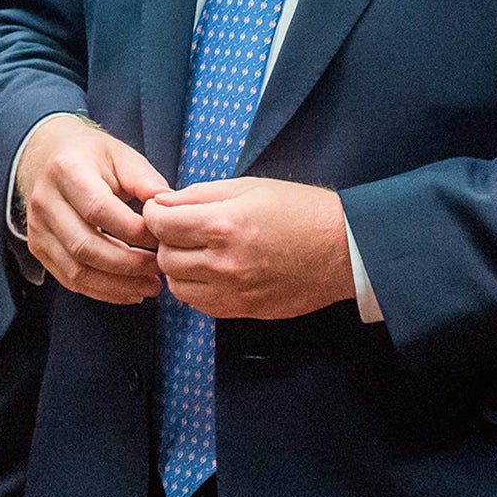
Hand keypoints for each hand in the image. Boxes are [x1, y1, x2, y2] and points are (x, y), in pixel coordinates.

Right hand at [17, 115, 168, 303]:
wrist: (46, 156)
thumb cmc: (90, 156)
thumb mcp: (122, 156)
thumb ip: (147, 181)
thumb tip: (171, 210)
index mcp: (66, 170)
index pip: (100, 210)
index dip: (134, 231)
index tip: (162, 239)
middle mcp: (45, 201)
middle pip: (86, 246)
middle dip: (129, 265)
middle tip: (160, 269)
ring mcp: (37, 228)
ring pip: (77, 270)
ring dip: (117, 285)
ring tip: (150, 286)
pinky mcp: (38, 248)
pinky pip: (69, 279)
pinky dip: (102, 291)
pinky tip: (129, 291)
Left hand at [143, 177, 352, 320]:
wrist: (342, 249)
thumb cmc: (300, 210)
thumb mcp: (248, 187)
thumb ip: (199, 195)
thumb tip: (162, 202)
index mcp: (223, 224)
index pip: (160, 224)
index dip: (155, 214)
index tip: (162, 210)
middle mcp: (223, 262)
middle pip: (165, 257)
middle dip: (167, 240)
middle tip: (182, 229)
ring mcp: (233, 291)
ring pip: (177, 285)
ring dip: (179, 267)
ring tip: (197, 251)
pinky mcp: (243, 310)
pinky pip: (200, 304)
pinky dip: (197, 288)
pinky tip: (212, 271)